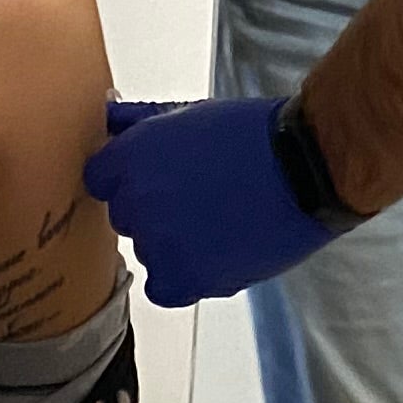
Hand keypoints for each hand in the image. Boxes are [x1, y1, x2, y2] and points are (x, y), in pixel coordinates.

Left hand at [81, 96, 335, 305]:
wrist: (303, 169)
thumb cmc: (253, 135)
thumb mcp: (190, 115)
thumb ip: (140, 122)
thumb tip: (110, 118)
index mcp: (131, 157)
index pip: (99, 179)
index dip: (126, 180)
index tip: (153, 181)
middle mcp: (136, 201)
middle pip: (125, 217)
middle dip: (152, 210)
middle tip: (196, 200)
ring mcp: (159, 243)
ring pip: (148, 251)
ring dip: (172, 243)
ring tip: (217, 224)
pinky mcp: (186, 277)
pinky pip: (163, 287)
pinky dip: (181, 277)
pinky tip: (209, 256)